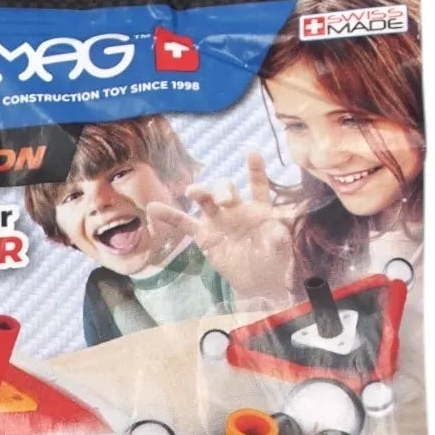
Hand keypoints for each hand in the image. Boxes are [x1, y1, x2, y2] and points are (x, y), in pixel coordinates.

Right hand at [147, 150, 297, 306]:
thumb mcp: (282, 247)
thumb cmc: (275, 259)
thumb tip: (280, 229)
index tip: (251, 151)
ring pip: (205, 200)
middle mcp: (235, 208)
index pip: (256, 184)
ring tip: (193, 192)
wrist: (258, 283)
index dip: (254, 168)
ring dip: (199, 192)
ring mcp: (218, 221)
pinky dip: (169, 215)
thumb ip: (279, 235)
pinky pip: (185, 224)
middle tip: (223, 200)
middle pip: (225, 188)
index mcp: (258, 207)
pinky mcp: (204, 236)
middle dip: (222, 189)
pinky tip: (153, 208)